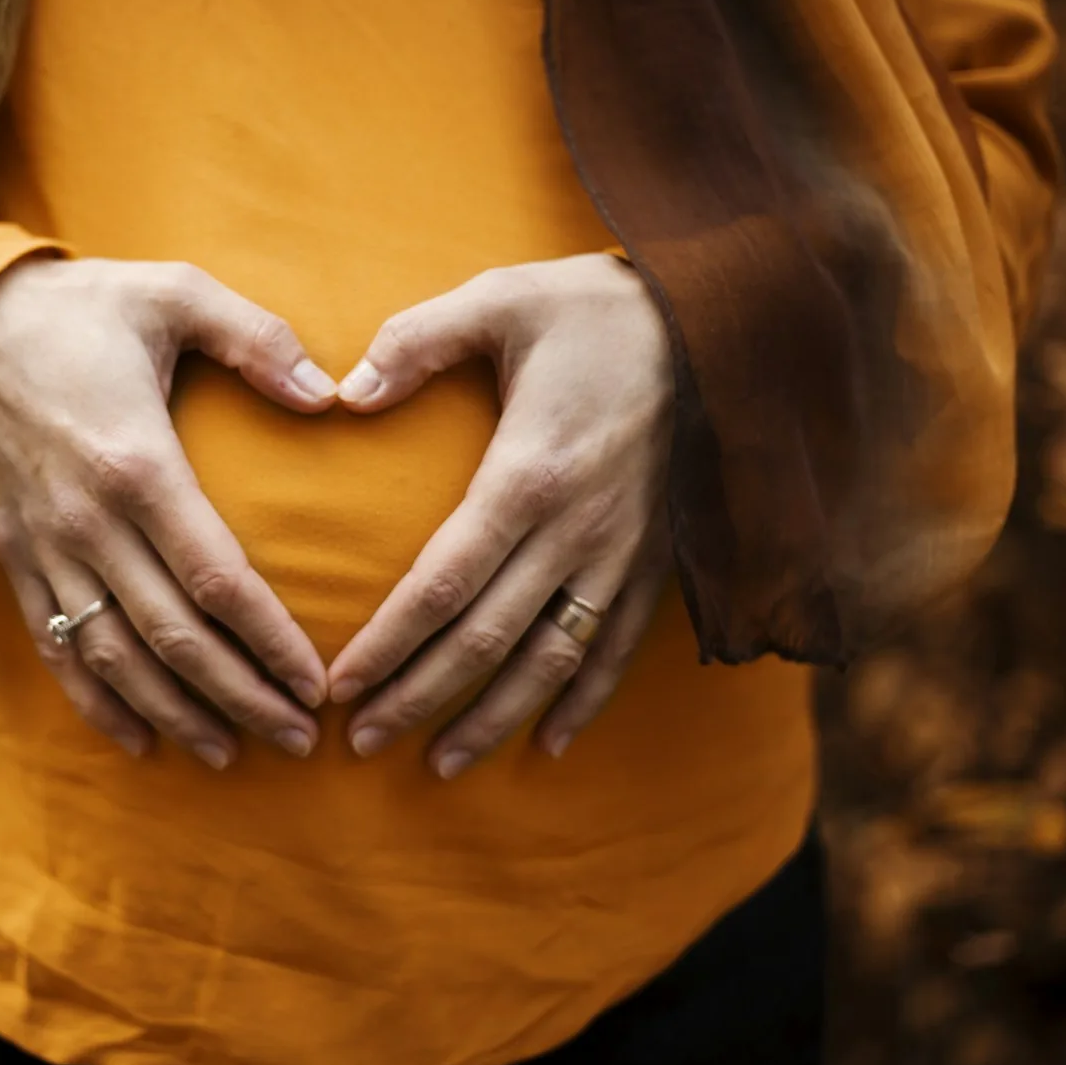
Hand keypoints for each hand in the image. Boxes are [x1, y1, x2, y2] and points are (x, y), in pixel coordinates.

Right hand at [0, 258, 337, 768]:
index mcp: (136, 463)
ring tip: (232, 754)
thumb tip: (332, 396)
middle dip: (241, 698)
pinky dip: (95, 702)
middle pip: (172, 638)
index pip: (216, 579)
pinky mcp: (14, 557)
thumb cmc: (87, 307)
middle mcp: (86, 520)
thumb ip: (258, 338)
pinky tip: (139, 742)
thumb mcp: (175, 291)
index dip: (270, 640)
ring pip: (114, 658)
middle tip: (300, 740)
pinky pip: (54, 647)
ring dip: (175, 714)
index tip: (318, 683)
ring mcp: (44, 547)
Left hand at [327, 253, 673, 776]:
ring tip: (441, 765)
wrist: (724, 320)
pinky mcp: (658, 560)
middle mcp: (577, 530)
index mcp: (528, 474)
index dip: (388, 644)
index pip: (443, 585)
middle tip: (362, 743)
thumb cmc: (597, 309)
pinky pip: (618, 647)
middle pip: (487, 639)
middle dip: (420, 697)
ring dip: (494, 718)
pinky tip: (549, 744)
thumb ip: (415, 341)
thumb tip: (344, 392)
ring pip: (552, 660)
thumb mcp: (500, 299)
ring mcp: (624, 554)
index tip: (341, 687)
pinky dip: (584, 701)